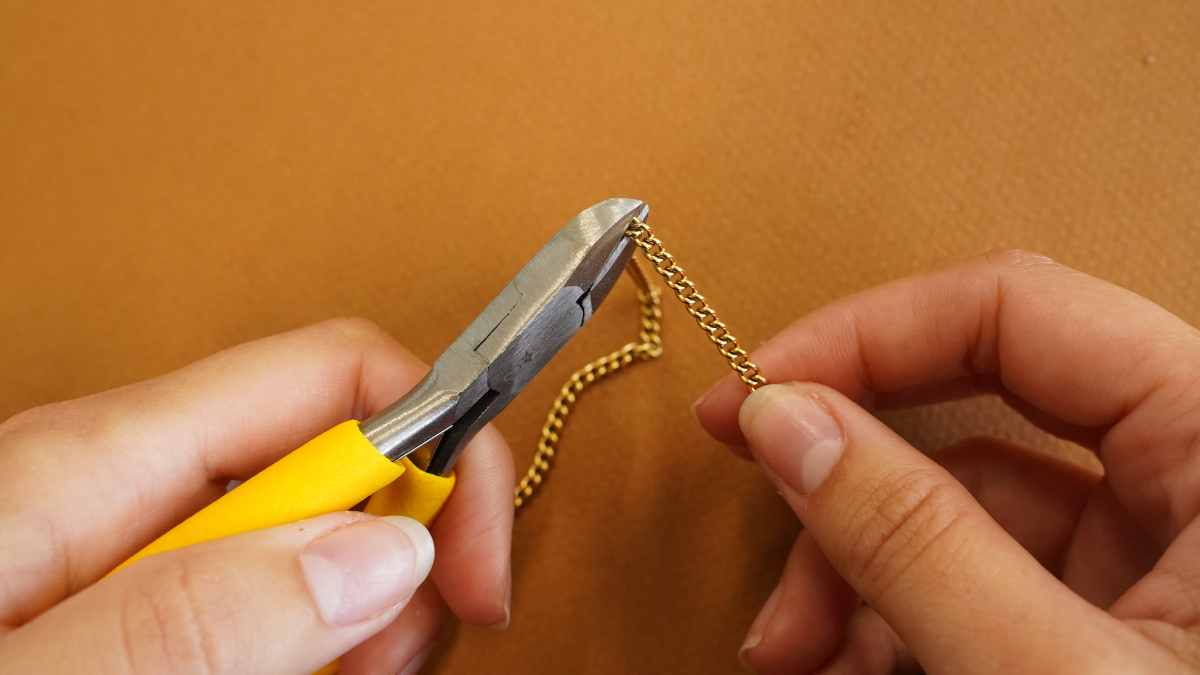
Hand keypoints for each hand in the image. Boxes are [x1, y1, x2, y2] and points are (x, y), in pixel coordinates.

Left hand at [0, 318, 512, 674]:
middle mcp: (131, 476)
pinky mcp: (127, 594)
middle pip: (345, 454)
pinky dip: (307, 636)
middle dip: (408, 551)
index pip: (343, 376)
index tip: (475, 568)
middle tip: (393, 662)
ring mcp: (129, 536)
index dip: (444, 453)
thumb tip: (385, 554)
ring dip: (363, 608)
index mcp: (104, 456)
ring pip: (314, 530)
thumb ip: (196, 618)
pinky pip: (260, 582)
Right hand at [695, 250, 1199, 673]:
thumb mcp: (1045, 671)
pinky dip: (894, 619)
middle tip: (749, 485)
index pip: (1018, 310)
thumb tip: (787, 422)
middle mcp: (1192, 479)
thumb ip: (918, 543)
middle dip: (846, 476)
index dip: (867, 336)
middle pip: (975, 413)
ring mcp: (1154, 557)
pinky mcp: (1114, 619)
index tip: (756, 388)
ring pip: (959, 513)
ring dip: (851, 573)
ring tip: (790, 650)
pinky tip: (842, 665)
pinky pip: (979, 581)